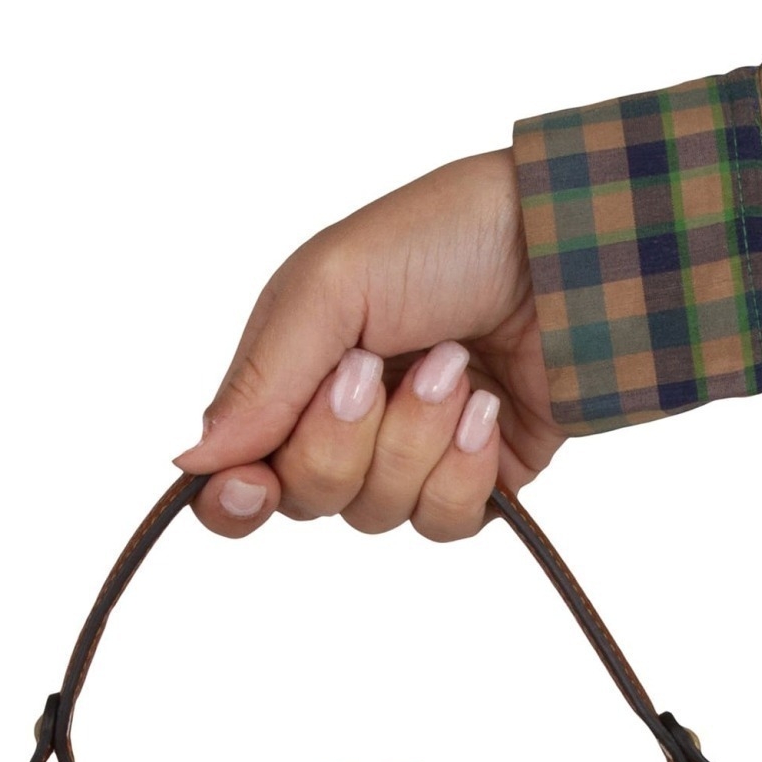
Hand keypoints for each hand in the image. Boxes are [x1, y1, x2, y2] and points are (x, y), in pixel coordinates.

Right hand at [174, 150, 563, 540]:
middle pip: (306, 499)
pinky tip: (488, 407)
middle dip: (342, 440)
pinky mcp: (476, 483)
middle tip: (377, 368)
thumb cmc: (448, 238)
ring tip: (454, 366)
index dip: (236, 499)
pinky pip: (442, 524)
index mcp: (294, 374)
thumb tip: (191, 463)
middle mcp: (346, 424)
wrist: (570, 246)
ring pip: (376, 514)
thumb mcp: (334, 282)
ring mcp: (412, 457)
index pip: (238, 473)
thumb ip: (262, 376)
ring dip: (414, 440)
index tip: (251, 487)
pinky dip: (463, 468)